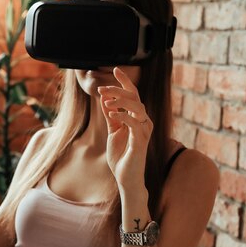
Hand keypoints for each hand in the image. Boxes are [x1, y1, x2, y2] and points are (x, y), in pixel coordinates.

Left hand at [98, 67, 152, 192]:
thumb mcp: (112, 132)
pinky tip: (112, 114)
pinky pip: (134, 123)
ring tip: (107, 99)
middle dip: (118, 89)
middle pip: (134, 97)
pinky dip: (123, 116)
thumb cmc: (121, 156)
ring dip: (121, 101)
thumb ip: (111, 116)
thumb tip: (105, 100)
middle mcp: (143, 121)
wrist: (126, 177)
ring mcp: (144, 130)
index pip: (133, 95)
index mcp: (136, 118)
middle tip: (102, 88)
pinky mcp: (141, 140)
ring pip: (137, 107)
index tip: (115, 69)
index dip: (124, 81)